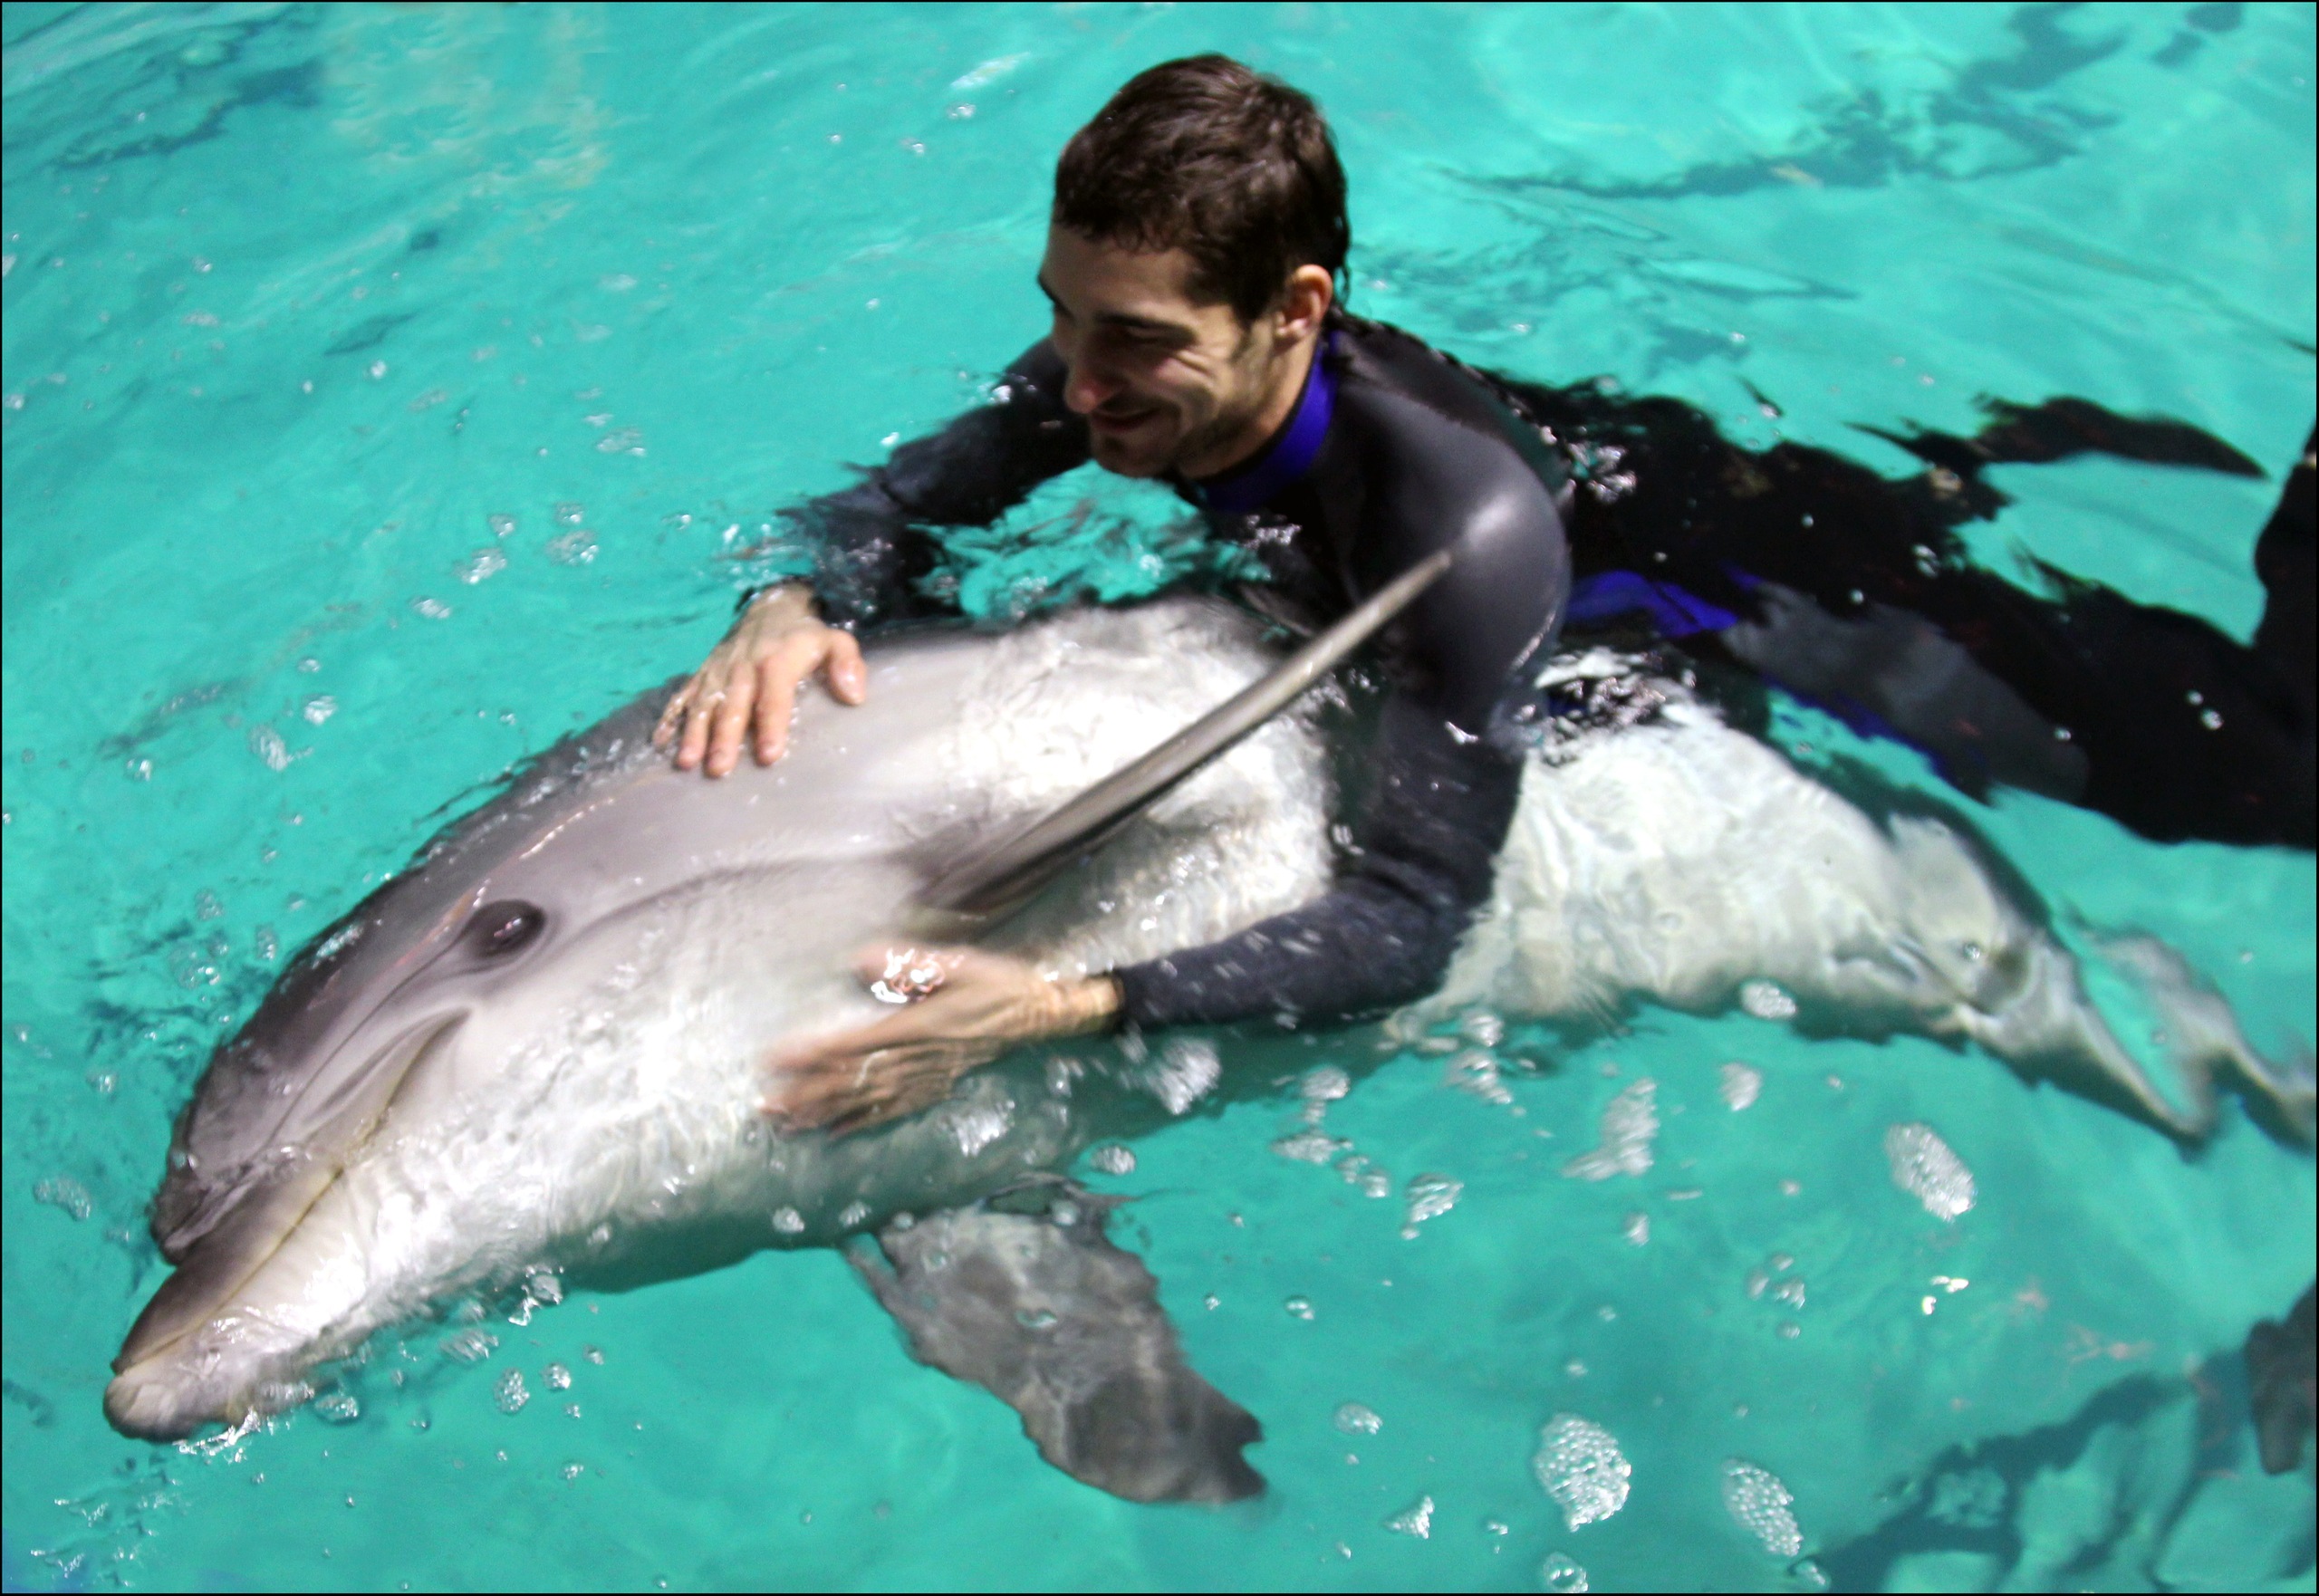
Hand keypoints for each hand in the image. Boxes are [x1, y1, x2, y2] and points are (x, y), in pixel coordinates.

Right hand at [654, 584, 867, 776]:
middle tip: (720, 768)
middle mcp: (743, 665)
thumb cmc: (806, 636)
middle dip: (725, 736)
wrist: (771, 606)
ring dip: (694, 732)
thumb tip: (854, 695)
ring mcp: (719, 669)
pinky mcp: (704, 672)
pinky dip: (671, 716)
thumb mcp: (836, 640)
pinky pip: (684, 693)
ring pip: (704, 702)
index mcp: (777, 660)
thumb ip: (847, 663)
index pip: (774, 695)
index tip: (769, 754)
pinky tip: (660, 741)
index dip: (771, 723)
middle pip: (733, 704)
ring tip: (687, 762)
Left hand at [763, 946, 1121, 1135]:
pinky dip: (864, 1121)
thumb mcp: (959, 963)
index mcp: (917, 1027)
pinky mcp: (936, 1085)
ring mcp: (926, 1076)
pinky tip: (836, 1133)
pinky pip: (895, 1109)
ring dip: (825, 1112)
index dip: (812, 1054)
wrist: (1037, 1014)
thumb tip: (859, 961)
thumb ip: (910, 964)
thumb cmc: (998, 983)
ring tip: (788, 1124)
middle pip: (852, 1080)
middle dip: (806, 1094)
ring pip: (867, 1099)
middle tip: (766, 1107)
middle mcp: (917, 1058)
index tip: (775, 1060)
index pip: (853, 1044)